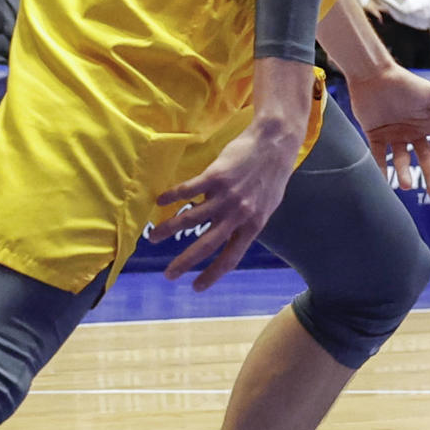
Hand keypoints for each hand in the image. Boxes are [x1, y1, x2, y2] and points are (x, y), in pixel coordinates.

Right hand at [150, 119, 300, 289]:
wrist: (275, 142)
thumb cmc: (272, 174)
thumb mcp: (267, 205)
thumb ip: (248, 221)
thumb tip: (232, 235)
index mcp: (253, 225)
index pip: (231, 257)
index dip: (213, 275)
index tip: (196, 287)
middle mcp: (238, 214)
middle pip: (207, 245)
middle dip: (185, 262)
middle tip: (168, 275)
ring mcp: (226, 195)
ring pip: (191, 219)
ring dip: (169, 229)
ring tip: (153, 237)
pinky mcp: (216, 176)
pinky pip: (189, 190)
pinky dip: (172, 196)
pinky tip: (161, 200)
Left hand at [348, 67, 429, 198]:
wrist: (373, 76)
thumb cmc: (404, 83)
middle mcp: (415, 131)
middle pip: (427, 159)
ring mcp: (396, 135)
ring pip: (403, 161)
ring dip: (405, 174)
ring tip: (406, 185)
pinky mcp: (376, 136)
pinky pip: (380, 157)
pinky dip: (381, 169)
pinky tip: (385, 181)